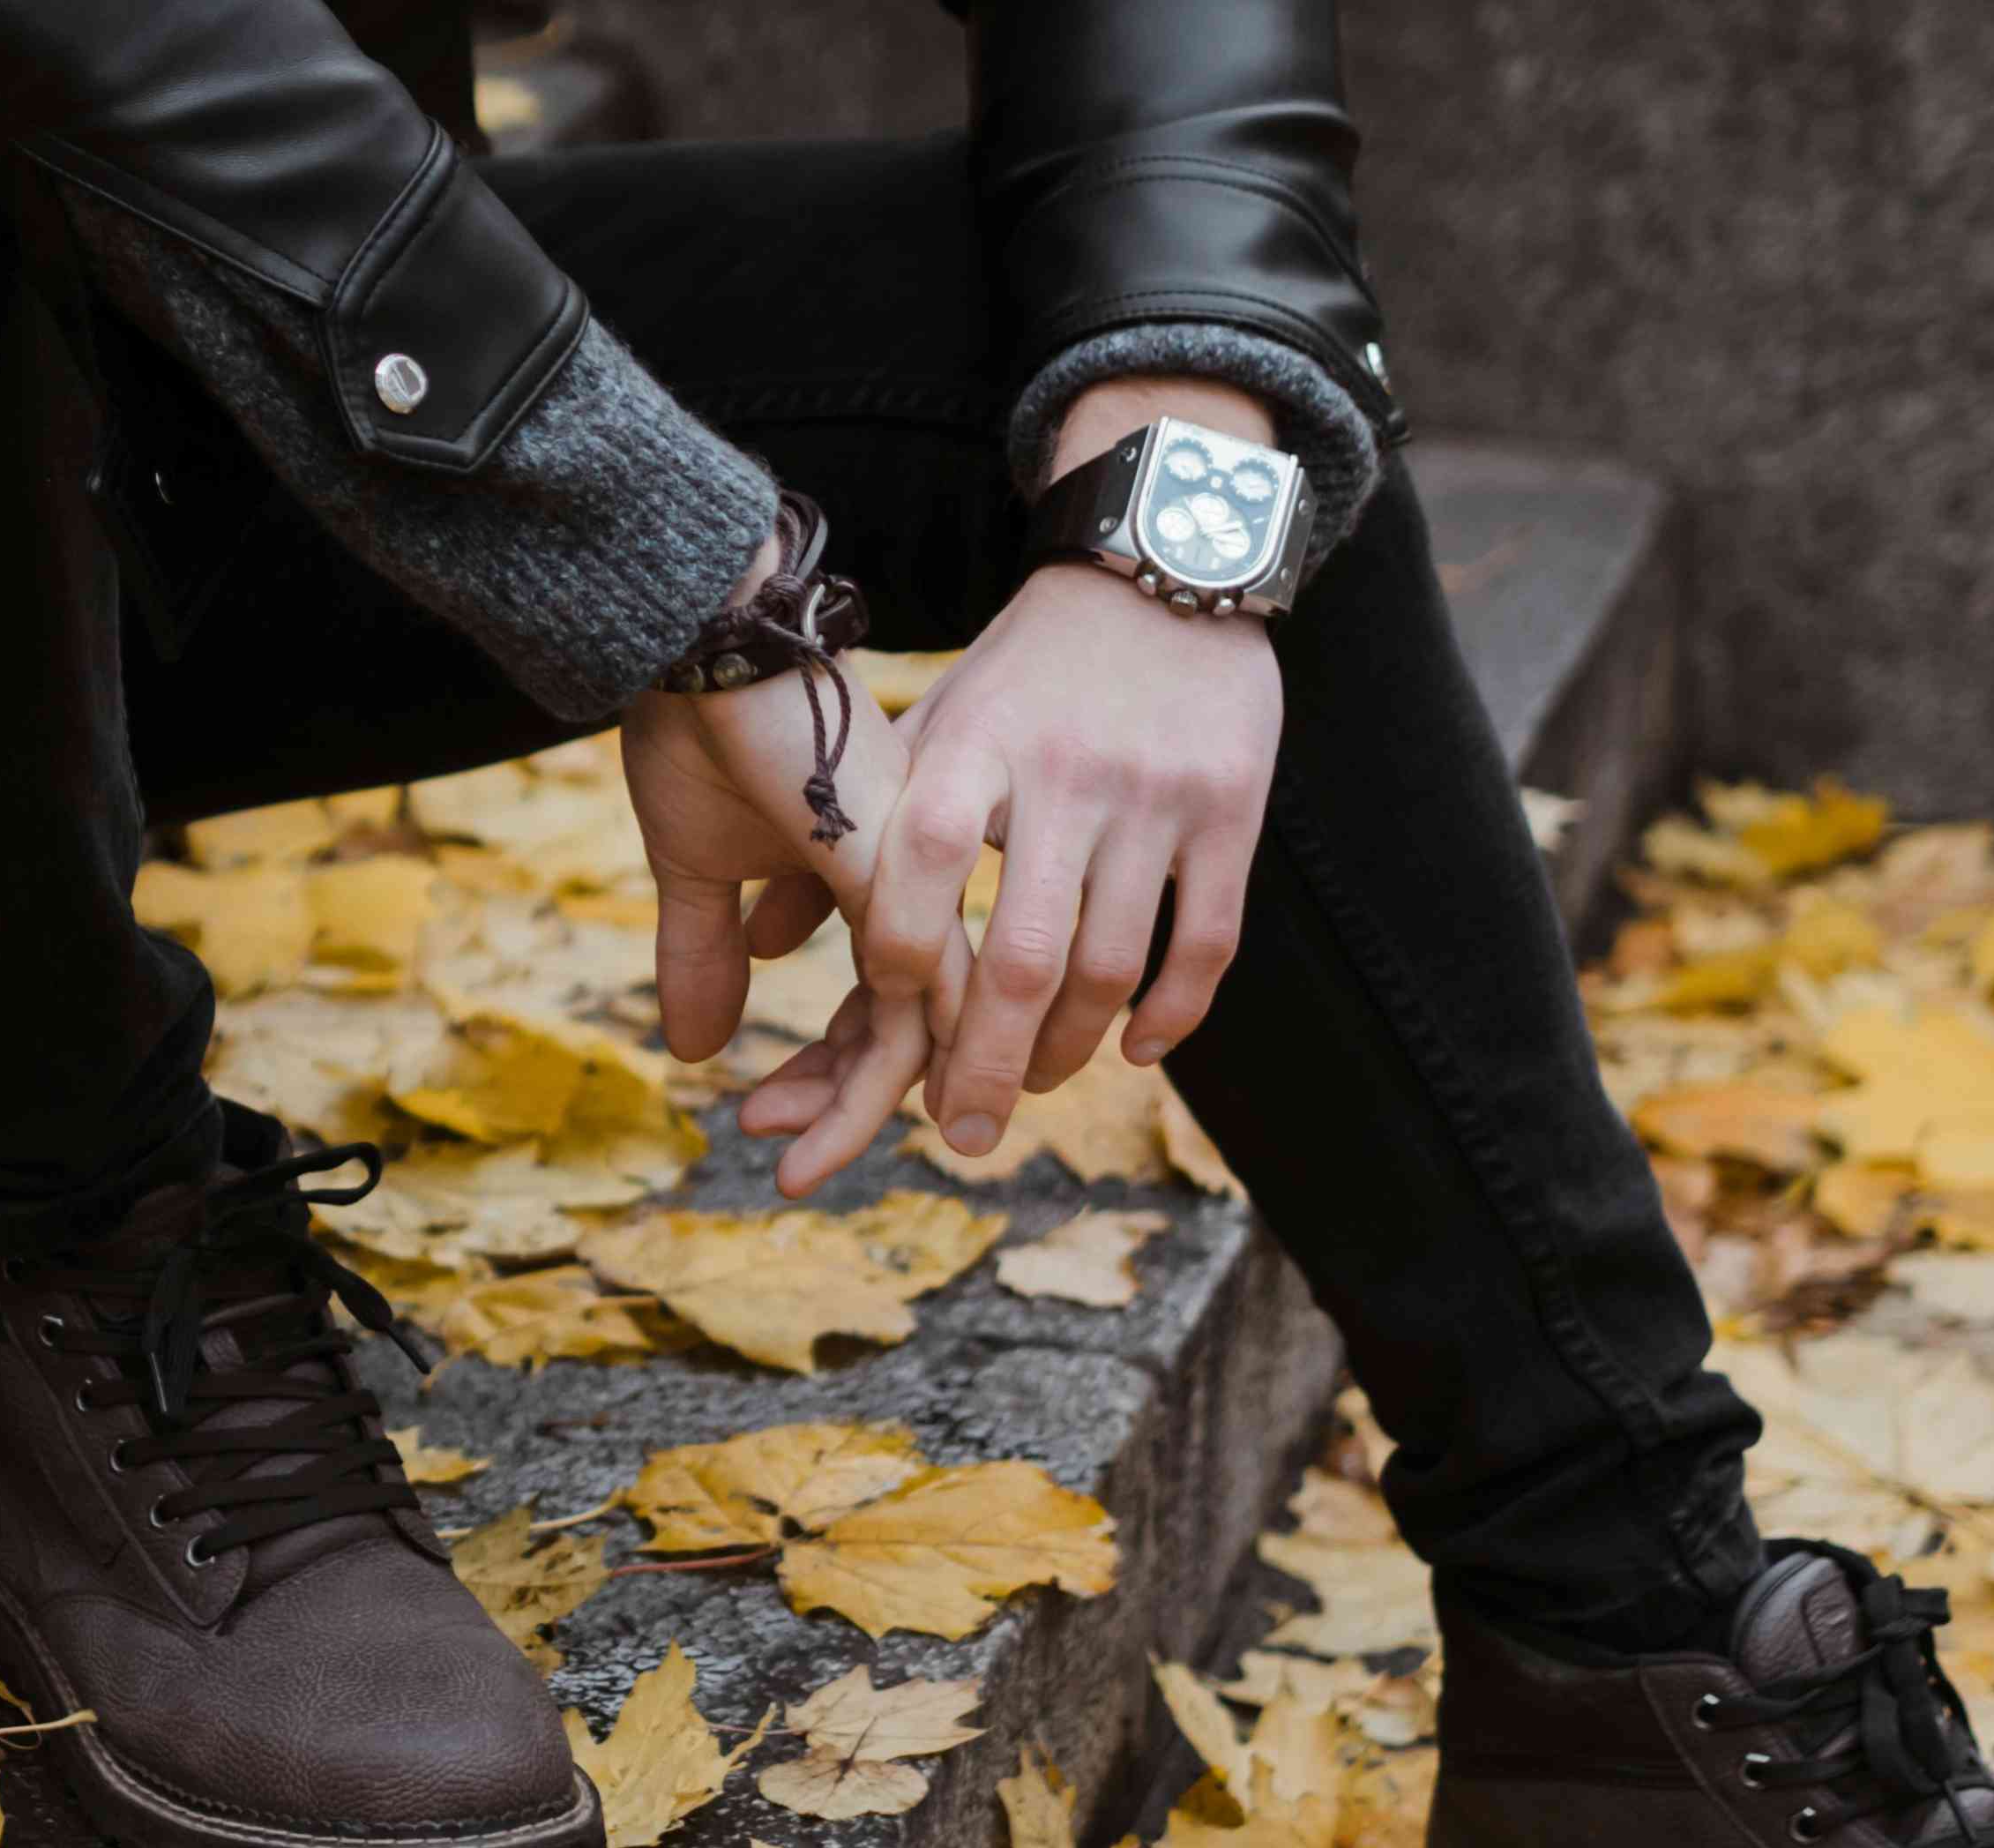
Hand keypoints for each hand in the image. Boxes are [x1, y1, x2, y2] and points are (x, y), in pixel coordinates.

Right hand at [622, 565, 969, 1193]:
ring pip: (921, 1039)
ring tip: (798, 1165)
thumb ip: (707, 953)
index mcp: (879, 881)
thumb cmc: (702, 732)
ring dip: (853, 1111)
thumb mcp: (696, 867)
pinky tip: (833, 1130)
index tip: (758, 1116)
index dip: (822, 1067)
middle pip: (905, 1029)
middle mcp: (919, 891)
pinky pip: (919, 1015)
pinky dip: (877, 1086)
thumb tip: (695, 1049)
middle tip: (777, 1152)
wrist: (709, 647)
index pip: (876, 1001)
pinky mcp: (909, 891)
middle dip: (837, 1102)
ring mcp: (924, 890)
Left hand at [851, 379, 1282, 1157]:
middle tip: (959, 1134)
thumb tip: (762, 949)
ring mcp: (1156, 797)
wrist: (1159, 567)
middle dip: (984, 1062)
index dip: (903, 949)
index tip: (882, 1017)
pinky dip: (1169, 1013)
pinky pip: (1204, 941)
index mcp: (975, 746)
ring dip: (1068, 1050)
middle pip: (1022, 954)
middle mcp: (1068, 776)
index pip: (927, 860)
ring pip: (1111, 965)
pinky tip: (1132, 1052)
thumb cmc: (1022, 673)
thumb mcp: (930, 729)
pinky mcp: (1231, 811)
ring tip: (1032, 1088)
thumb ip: (856, 834)